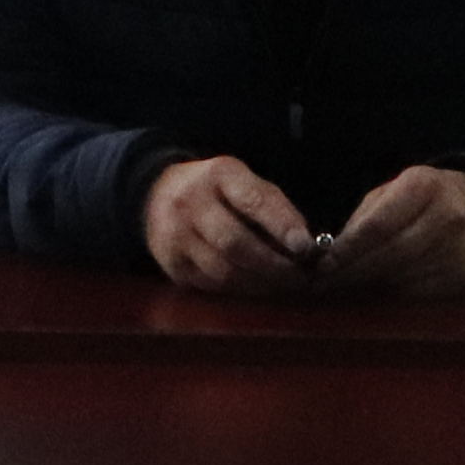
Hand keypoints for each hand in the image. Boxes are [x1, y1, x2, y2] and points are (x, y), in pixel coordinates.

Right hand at [142, 152, 321, 296]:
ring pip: (224, 271)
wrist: (159, 195)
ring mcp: (176, 236)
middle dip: (273, 265)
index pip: (252, 201)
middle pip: (235, 242)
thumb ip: (275, 208)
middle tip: (300, 276)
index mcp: (218, 175)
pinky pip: (213, 285)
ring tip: (285, 285)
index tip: (306, 246)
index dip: (281, 225)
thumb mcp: (244, 182)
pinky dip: (242, 290)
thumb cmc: (217, 190)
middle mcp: (191, 203)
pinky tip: (259, 287)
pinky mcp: (172, 265)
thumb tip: (306, 245)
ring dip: (261, 283)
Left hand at [320, 162, 464, 302]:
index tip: (324, 264)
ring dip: (367, 286)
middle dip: (352, 272)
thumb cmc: (426, 198)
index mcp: (424, 187)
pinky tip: (373, 292)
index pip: (379, 226)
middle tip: (323, 285)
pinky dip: (390, 294)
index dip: (349, 249)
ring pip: (401, 278)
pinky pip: (417, 292)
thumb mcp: (395, 190)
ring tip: (343, 289)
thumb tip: (331, 254)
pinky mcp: (463, 278)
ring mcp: (457, 250)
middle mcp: (446, 218)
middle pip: (389, 255)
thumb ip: (364, 218)